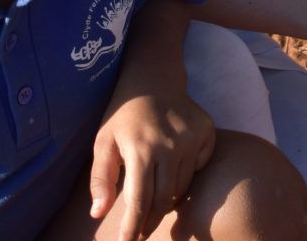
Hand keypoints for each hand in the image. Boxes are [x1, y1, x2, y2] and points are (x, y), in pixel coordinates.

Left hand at [89, 88, 214, 239]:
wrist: (154, 79)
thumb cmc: (123, 116)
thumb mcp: (103, 143)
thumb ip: (101, 179)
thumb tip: (98, 214)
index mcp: (141, 149)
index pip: (139, 202)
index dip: (133, 228)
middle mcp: (170, 145)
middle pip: (165, 200)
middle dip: (151, 221)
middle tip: (140, 230)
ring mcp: (193, 138)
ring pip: (183, 186)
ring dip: (168, 198)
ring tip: (154, 196)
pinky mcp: (208, 132)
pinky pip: (199, 168)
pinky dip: (187, 174)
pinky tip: (173, 165)